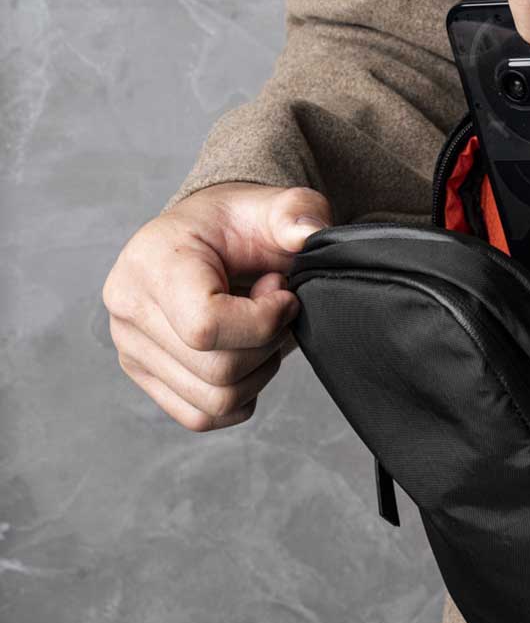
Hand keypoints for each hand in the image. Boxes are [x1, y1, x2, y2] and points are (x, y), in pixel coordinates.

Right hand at [103, 183, 330, 431]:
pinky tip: (248, 352)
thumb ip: (297, 212)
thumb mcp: (273, 206)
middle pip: (216, 371)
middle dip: (266, 344)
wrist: (208, 238)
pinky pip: (200, 416)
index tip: (282, 291)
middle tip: (274, 306)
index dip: (263, 321)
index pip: (205, 326)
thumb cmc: (238, 224)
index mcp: (152, 263)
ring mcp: (131, 348)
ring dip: (257, 371)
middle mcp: (129, 309)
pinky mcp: (146, 375)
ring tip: (260, 327)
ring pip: (213, 401)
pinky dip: (240, 395)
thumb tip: (308, 235)